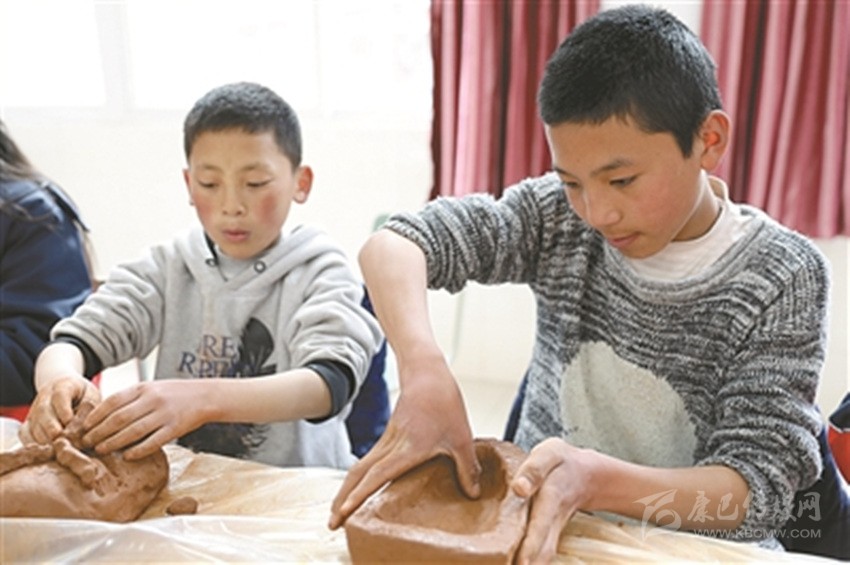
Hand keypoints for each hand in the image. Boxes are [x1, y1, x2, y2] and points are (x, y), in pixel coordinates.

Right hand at [21, 375, 99, 444]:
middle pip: (43, 410)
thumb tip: (87, 427)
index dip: (63, 408)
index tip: (69, 420)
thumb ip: (89, 408)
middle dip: (50, 425)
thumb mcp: (91, 396)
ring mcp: (34, 409)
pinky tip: (44, 452)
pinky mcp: (29, 422)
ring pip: (34, 424)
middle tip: (58, 437)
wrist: (68, 391)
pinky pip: (25, 433)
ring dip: (43, 437)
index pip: (60, 395)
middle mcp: (45, 396)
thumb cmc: (84, 396)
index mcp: (63, 385)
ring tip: (55, 448)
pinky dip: (32, 443)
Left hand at [82, 379, 209, 459]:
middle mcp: (153, 400)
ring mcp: (164, 415)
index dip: (96, 415)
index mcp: (145, 388)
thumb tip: (103, 413)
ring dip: (113, 442)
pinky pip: (152, 442)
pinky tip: (126, 456)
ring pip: (133, 432)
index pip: (113, 401)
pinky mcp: (175, 429)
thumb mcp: (152, 388)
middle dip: (99, 432)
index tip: (84, 426)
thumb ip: (131, 398)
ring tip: (100, 450)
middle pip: (119, 418)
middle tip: (86, 442)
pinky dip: (137, 450)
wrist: (206, 396)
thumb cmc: (175, 393)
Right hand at [328, 360, 479, 528]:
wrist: (427, 374)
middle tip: (331, 524)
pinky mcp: (388, 438)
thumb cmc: (444, 403)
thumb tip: (473, 495)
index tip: (344, 511)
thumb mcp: (462, 438)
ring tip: (338, 513)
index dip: (360, 495)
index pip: (376, 475)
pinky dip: (358, 479)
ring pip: (358, 468)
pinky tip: (358, 491)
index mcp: (406, 448)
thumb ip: (467, 468)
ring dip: (346, 490)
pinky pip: (367, 462)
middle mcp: (390, 446)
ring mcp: (387, 441)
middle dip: (342, 500)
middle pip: (357, 475)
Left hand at [511, 438, 596, 563]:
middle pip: (544, 549)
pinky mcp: (550, 535)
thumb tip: (519, 488)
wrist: (587, 474)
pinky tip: (515, 564)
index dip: (532, 544)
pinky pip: (543, 553)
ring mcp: (554, 530)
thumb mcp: (549, 454)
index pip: (541, 524)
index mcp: (552, 496)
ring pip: (545, 555)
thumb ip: (534, 469)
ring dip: (531, 564)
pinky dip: (533, 562)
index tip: (523, 562)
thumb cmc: (562, 462)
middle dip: (530, 563)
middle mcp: (554, 519)